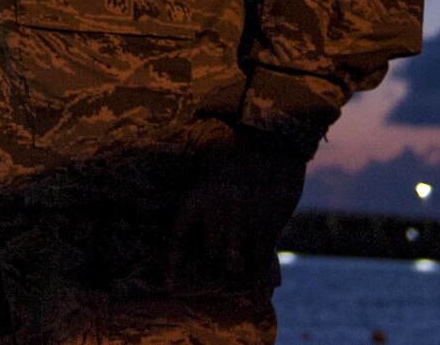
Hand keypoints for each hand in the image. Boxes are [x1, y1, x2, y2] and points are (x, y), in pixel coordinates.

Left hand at [165, 134, 307, 288]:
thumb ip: (201, 188)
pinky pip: (260, 261)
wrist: (271, 141)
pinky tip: (260, 297)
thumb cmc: (235, 149)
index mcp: (196, 200)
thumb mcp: (207, 165)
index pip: (179, 239)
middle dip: (213, 259)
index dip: (173, 265)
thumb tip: (192, 198)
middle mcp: (216, 216)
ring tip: (237, 267)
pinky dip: (260, 279)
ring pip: (232, 263)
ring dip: (235, 267)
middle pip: (208, 255)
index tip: (168, 285)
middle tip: (219, 258)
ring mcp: (242, 224)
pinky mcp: (267, 227)